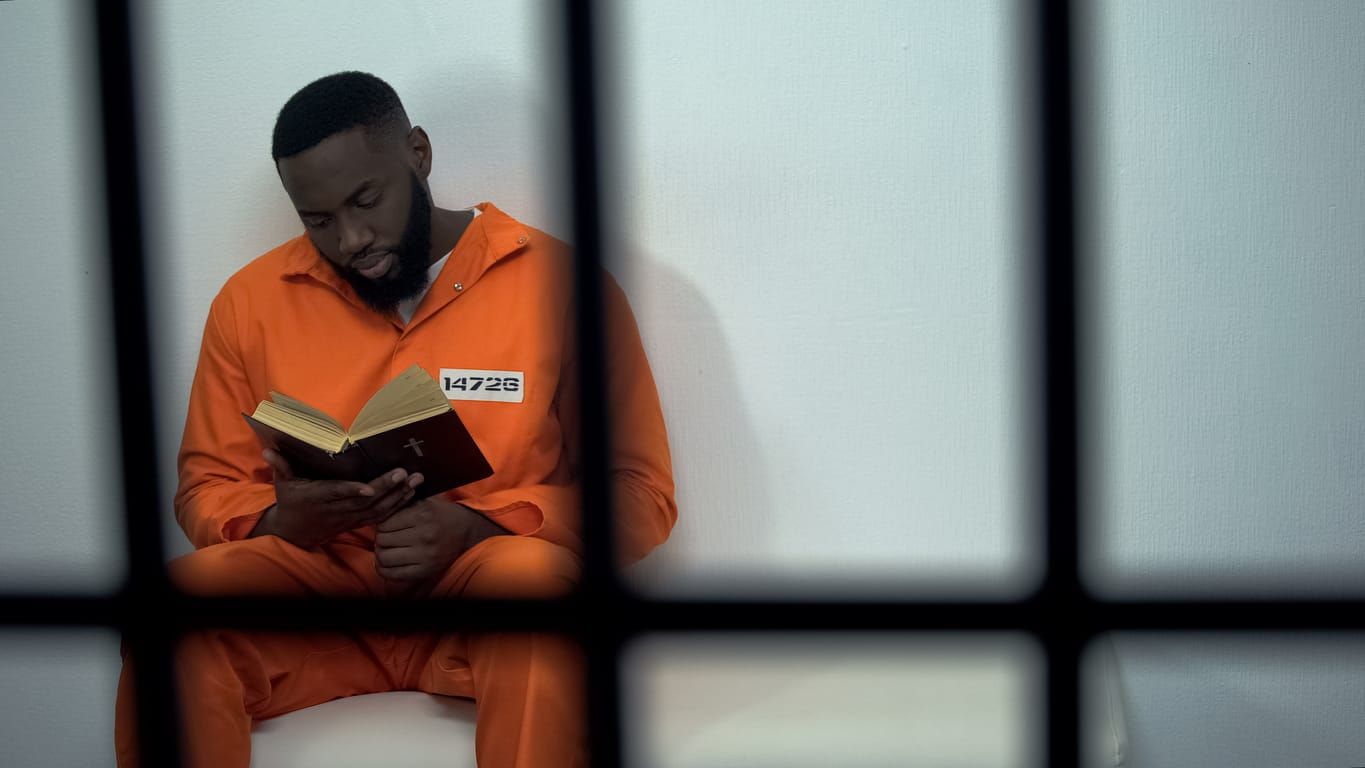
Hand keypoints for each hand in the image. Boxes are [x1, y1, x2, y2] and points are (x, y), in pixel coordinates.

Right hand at [251, 449, 423, 548]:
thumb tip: (268, 452)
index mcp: (318, 498)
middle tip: (404, 473)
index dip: (352, 492)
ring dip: (398, 496)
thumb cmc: (291, 502)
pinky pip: (381, 516)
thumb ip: (281, 466)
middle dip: (386, 488)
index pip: (337, 494)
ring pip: (377, 510)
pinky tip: (412, 493)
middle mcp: (337, 509)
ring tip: (416, 481)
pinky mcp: (358, 522)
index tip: (369, 488)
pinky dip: (398, 506)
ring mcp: (349, 517)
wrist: (295, 532)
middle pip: (364, 501)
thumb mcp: (283, 484)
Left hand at [374, 496, 505, 582]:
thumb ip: (401, 504)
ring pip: (384, 558)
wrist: (466, 531)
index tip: (387, 526)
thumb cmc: (440, 514)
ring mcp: (426, 555)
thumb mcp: (424, 502)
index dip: (381, 525)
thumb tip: (376, 512)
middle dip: (381, 540)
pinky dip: (385, 570)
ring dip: (382, 554)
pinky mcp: (426, 570)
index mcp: (422, 515)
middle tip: (387, 539)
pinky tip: (389, 563)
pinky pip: (393, 574)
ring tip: (388, 550)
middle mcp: (424, 535)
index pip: (384, 524)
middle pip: (382, 541)